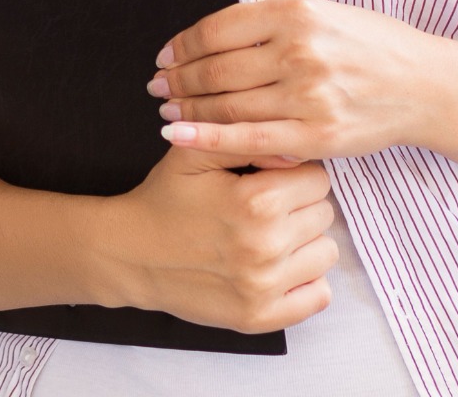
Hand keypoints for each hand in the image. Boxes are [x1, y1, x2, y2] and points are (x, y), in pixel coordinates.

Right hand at [99, 146, 335, 333]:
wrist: (131, 254)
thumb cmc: (166, 197)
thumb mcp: (196, 152)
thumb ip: (245, 138)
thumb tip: (295, 146)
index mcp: (255, 201)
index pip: (317, 178)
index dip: (295, 173)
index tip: (272, 178)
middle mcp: (265, 247)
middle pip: (324, 213)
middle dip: (301, 204)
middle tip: (267, 206)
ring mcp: (264, 287)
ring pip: (326, 252)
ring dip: (305, 241)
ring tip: (272, 234)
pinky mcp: (260, 318)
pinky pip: (318, 295)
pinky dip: (306, 279)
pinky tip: (279, 265)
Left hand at [148, 0, 441, 162]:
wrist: (423, 86)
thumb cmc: (371, 44)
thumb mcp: (325, 10)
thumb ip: (275, 11)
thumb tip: (229, 16)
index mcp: (296, 11)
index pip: (219, 28)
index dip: (183, 45)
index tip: (165, 55)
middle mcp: (299, 50)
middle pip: (217, 68)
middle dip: (178, 79)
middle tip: (156, 85)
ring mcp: (307, 95)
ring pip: (227, 104)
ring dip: (187, 108)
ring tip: (167, 110)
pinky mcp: (315, 135)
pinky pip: (248, 139)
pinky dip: (206, 139)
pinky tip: (178, 137)